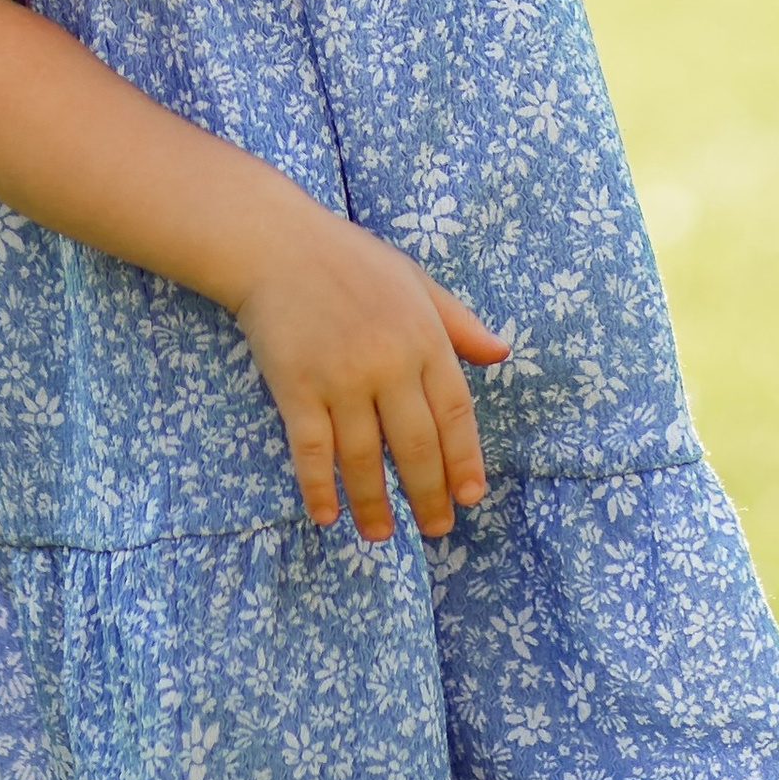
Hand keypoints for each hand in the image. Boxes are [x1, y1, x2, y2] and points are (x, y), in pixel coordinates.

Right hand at [232, 210, 508, 542]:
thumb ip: (458, 322)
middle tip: (436, 530)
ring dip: (374, 503)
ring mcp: (340, 378)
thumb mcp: (416, 281)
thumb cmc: (350, 261)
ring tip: (381, 535)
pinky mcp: (295, 387)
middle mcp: (388, 363)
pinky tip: (327, 515)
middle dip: (428, 494)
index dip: (465, 459)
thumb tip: (502, 353)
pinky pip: (312, 450)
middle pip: (416, 445)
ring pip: (363, 458)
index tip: (470, 496)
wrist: (276, 245)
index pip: (455, 411)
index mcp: (423, 337)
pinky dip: (319, 487)